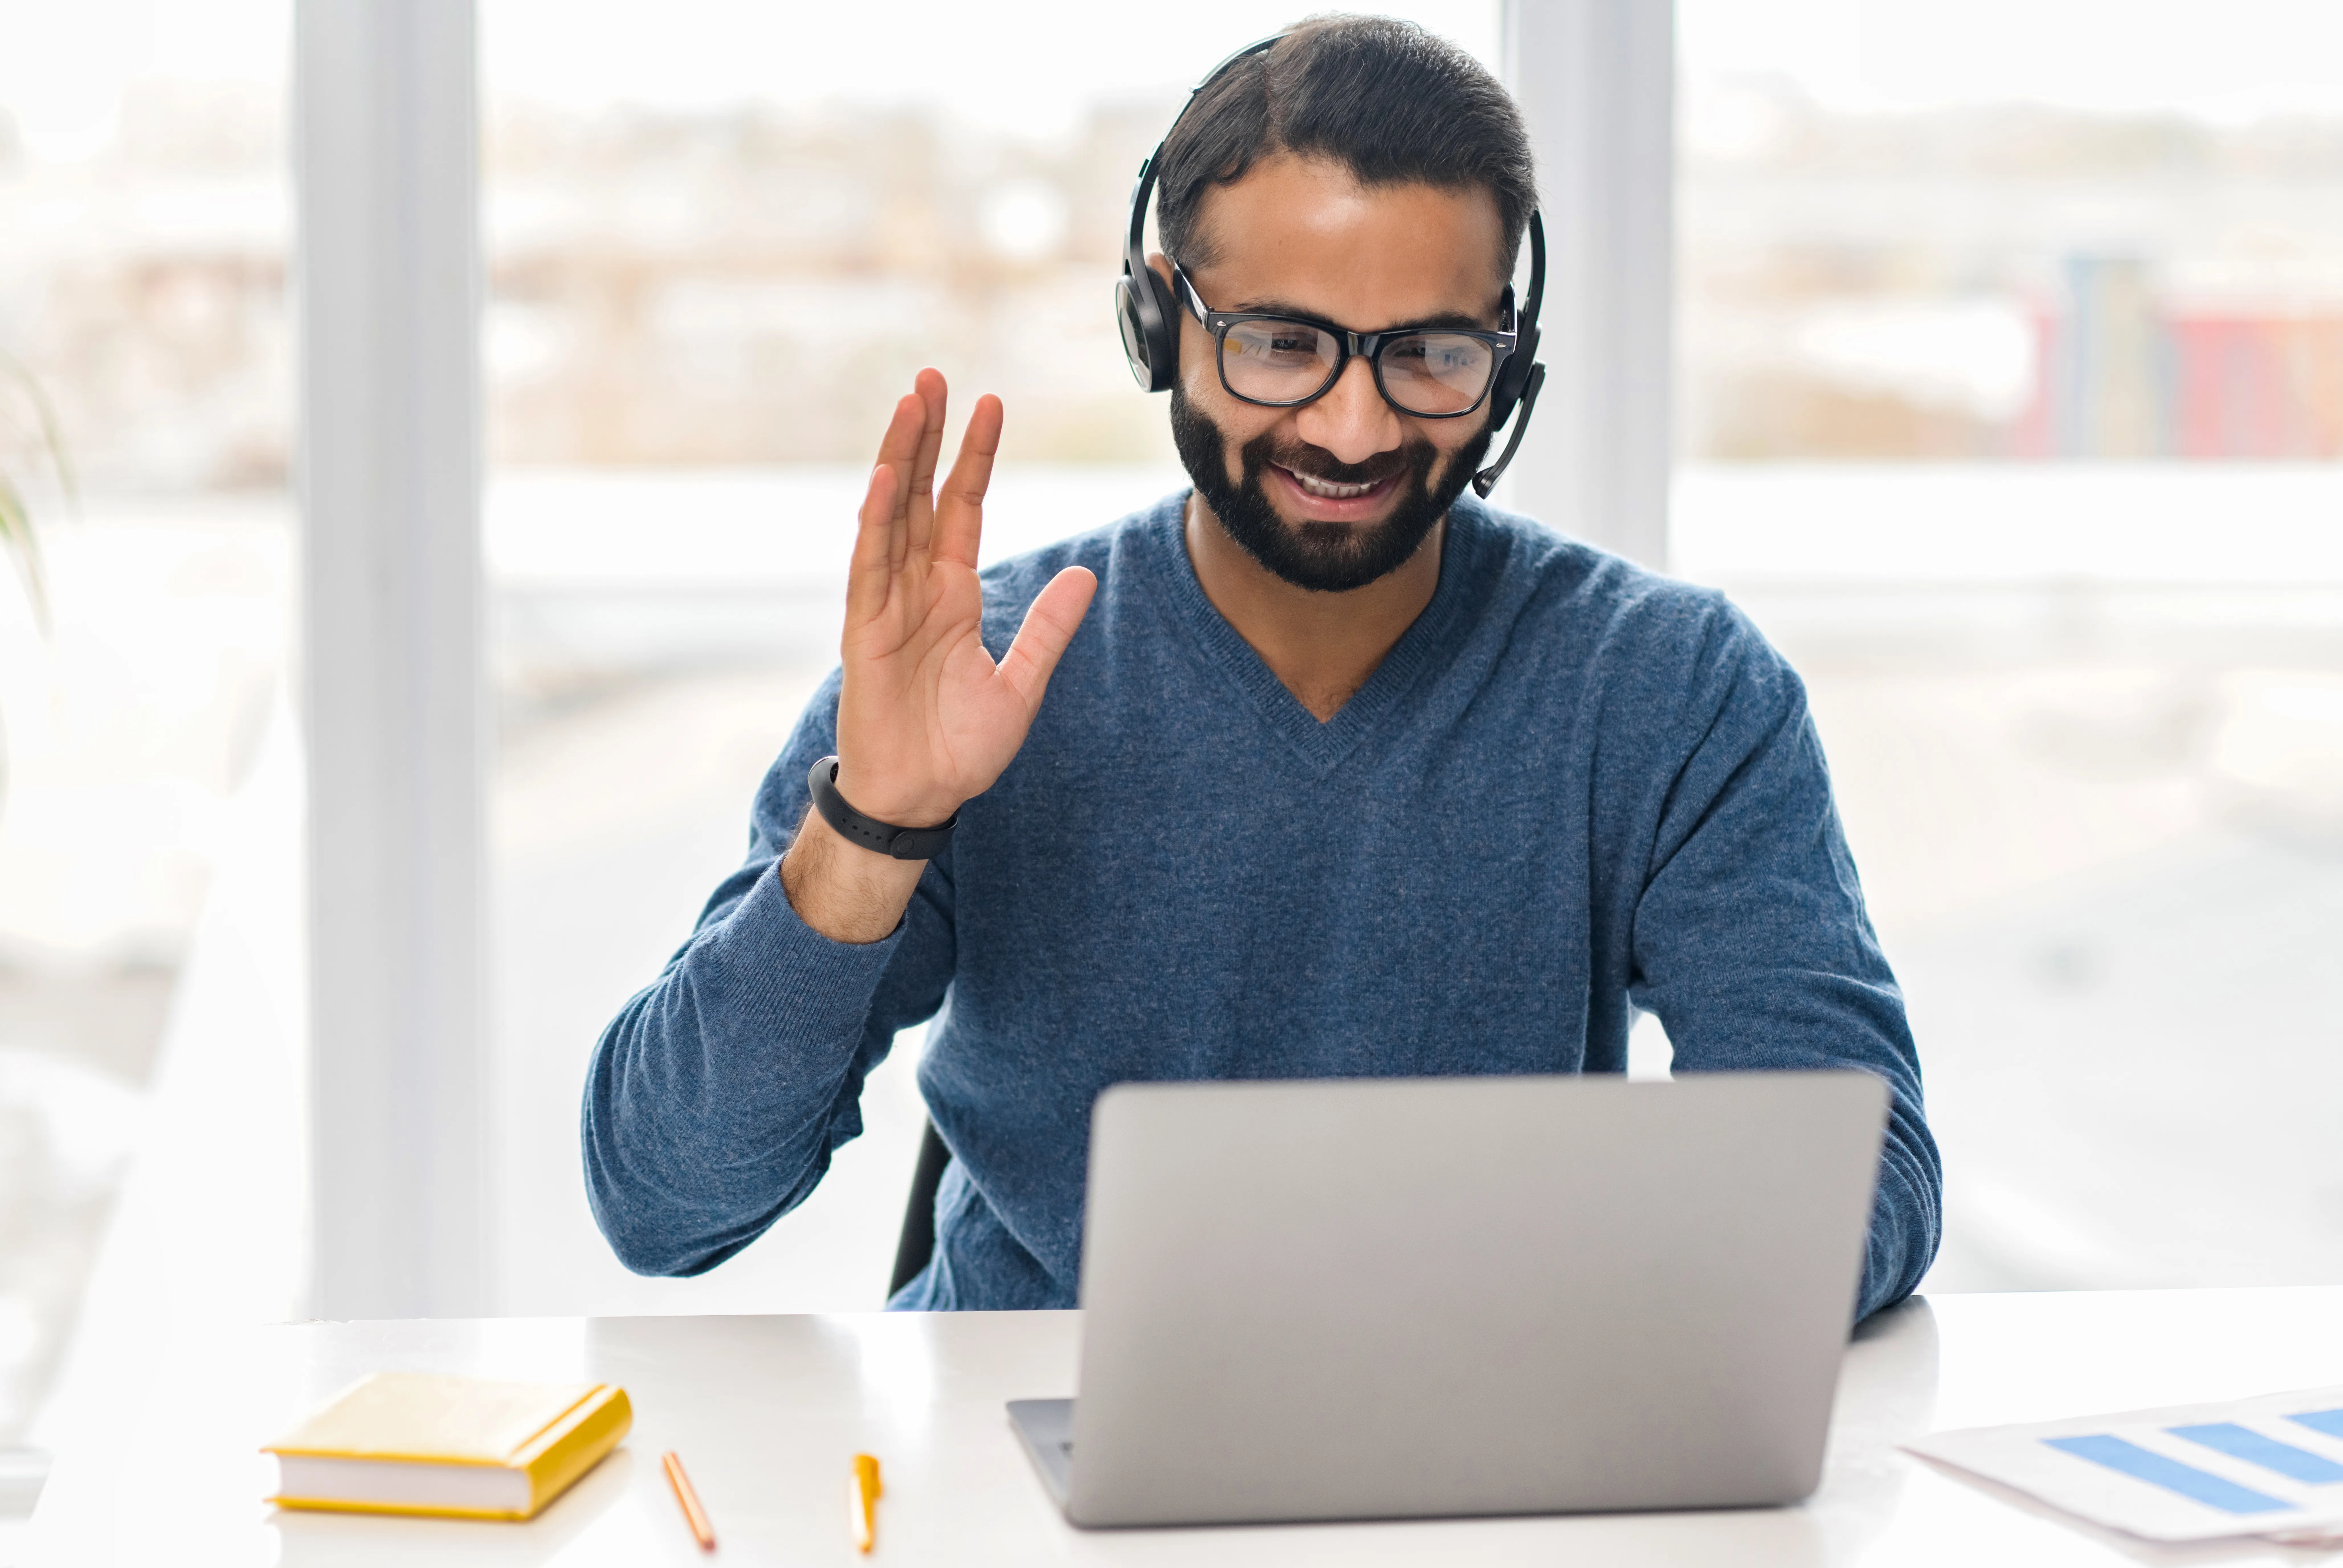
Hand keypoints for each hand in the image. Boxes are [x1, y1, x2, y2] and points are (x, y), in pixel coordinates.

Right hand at [833, 369, 1096, 826]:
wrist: (920, 798)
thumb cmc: (958, 748)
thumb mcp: (1021, 685)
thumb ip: (1048, 629)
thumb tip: (1083, 575)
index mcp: (952, 595)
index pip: (962, 509)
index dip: (974, 458)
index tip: (988, 405)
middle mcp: (915, 588)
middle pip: (919, 495)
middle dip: (926, 437)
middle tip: (933, 377)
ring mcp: (885, 605)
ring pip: (890, 515)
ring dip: (897, 458)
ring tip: (909, 403)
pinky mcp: (862, 631)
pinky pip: (869, 566)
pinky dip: (874, 521)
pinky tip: (882, 479)